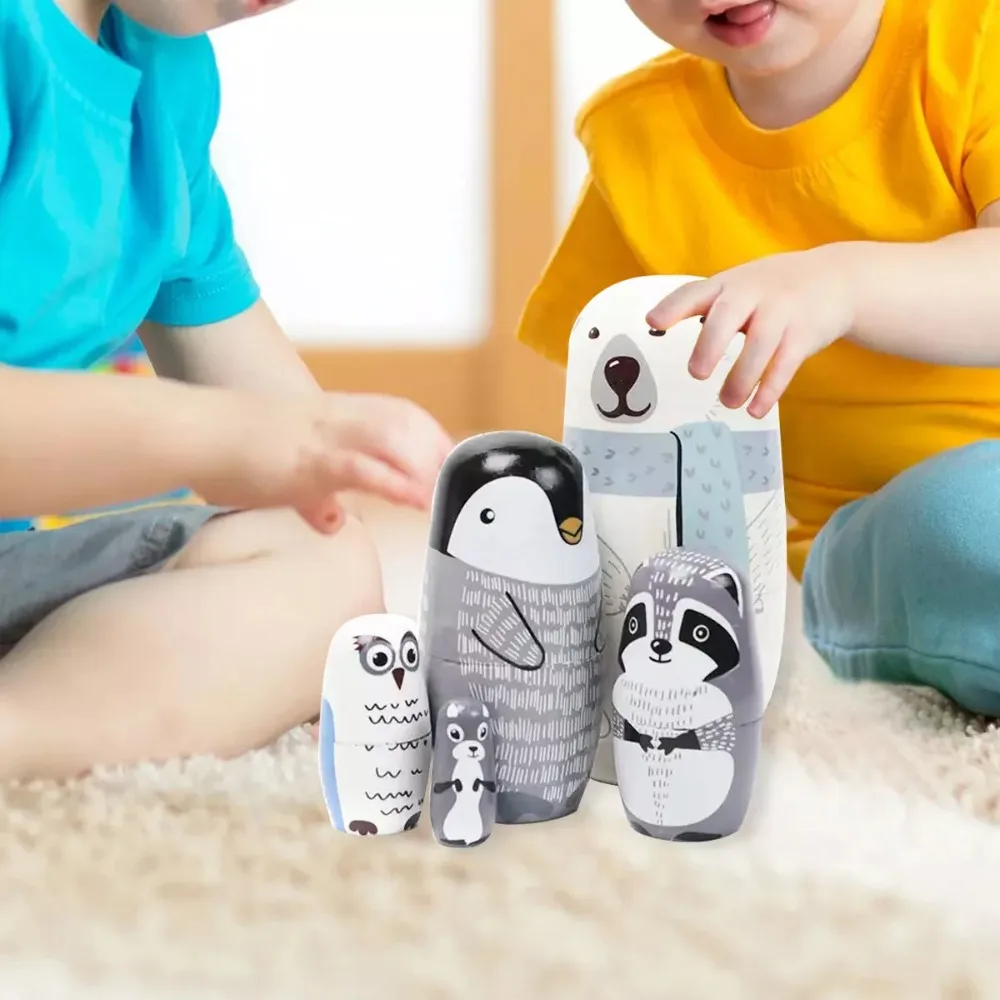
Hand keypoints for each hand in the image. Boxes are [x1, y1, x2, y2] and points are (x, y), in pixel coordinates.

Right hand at [195, 390, 452, 532]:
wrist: (198, 434)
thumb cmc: (234, 451)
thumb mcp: (285, 473)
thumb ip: (314, 496)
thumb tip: (330, 520)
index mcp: (335, 416)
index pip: (398, 415)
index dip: (429, 437)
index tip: (449, 463)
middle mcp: (338, 418)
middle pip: (406, 421)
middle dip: (437, 450)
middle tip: (457, 483)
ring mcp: (327, 436)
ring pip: (393, 437)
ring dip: (424, 465)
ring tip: (444, 495)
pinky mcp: (311, 459)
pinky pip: (363, 466)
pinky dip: (395, 481)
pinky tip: (415, 498)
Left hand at [645, 246, 855, 417]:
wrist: (836, 278)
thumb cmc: (773, 289)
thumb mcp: (739, 287)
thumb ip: (706, 305)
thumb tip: (656, 324)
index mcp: (728, 284)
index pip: (695, 292)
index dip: (674, 307)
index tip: (653, 322)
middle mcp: (753, 293)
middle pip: (728, 314)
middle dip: (710, 344)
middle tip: (696, 374)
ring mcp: (781, 311)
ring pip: (759, 344)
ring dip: (741, 377)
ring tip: (727, 402)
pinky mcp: (805, 333)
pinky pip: (786, 363)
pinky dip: (770, 388)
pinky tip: (756, 409)